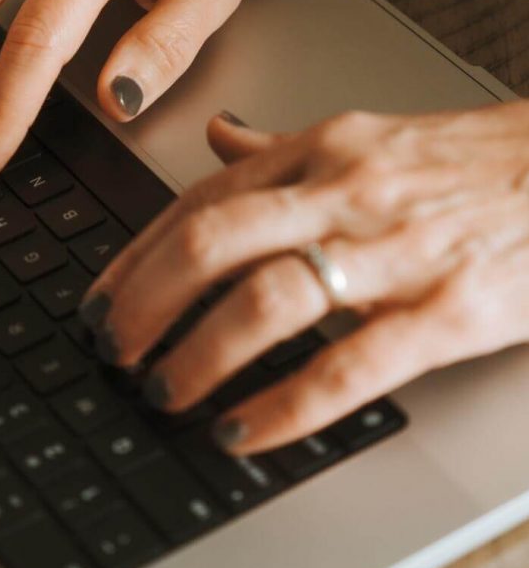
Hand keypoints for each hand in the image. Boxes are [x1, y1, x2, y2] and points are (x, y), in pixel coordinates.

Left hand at [80, 102, 528, 453]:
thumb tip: (220, 138)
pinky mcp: (448, 311)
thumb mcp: (367, 137)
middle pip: (214, 240)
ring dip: (201, 354)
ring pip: (269, 298)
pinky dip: (285, 405)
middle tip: (112, 348)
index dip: (136, 253)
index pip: (202, 198)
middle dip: (144, 301)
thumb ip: (285, 145)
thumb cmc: (466, 162)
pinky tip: (246, 430)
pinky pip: (349, 364)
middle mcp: (346, 193)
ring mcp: (395, 251)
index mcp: (324, 151)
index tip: (100, 296)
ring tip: (167, 391)